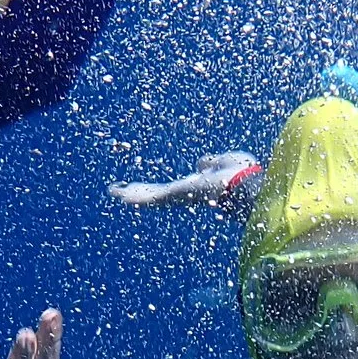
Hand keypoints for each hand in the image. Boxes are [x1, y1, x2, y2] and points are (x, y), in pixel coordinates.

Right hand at [111, 152, 259, 208]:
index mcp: (200, 186)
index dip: (170, 188)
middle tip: (126, 192)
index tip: (164, 186)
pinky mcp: (174, 195)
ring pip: (152, 196)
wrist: (242, 187)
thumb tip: (202, 164)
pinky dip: (134, 196)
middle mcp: (187, 194)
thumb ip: (212, 162)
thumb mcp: (225, 161)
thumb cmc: (240, 175)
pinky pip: (150, 197)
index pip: (180, 188)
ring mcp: (179, 196)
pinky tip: (117, 193)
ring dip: (133, 195)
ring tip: (115, 192)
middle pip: (160, 194)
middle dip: (143, 193)